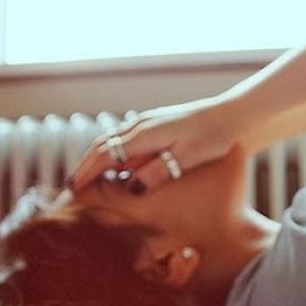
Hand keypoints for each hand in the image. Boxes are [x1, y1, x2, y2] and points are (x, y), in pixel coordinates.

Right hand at [68, 96, 239, 193]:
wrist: (234, 116)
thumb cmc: (215, 138)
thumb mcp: (188, 158)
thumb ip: (159, 171)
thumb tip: (130, 188)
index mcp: (146, 133)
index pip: (106, 153)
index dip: (87, 172)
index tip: (73, 189)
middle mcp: (142, 125)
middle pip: (103, 146)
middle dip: (85, 166)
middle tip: (71, 188)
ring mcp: (149, 123)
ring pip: (113, 141)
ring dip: (97, 159)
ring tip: (86, 179)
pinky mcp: (157, 126)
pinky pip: (126, 140)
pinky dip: (113, 154)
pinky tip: (115, 167)